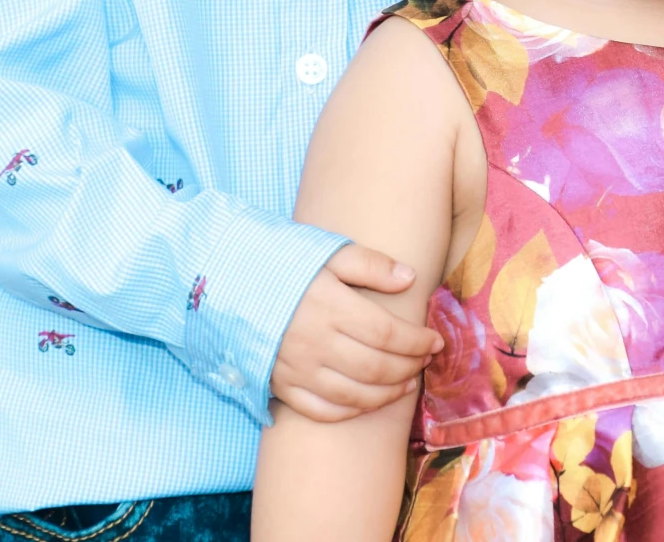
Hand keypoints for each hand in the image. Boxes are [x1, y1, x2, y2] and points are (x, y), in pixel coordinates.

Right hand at [269, 245, 443, 422]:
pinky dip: (351, 412)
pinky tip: (368, 402)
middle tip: (425, 361)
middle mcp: (316, 343)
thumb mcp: (327, 253)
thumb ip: (370, 264)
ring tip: (407, 384)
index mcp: (331, 307)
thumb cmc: (283, 266)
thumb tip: (410, 277)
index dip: (418, 341)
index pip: (388, 333)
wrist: (227, 286)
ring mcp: (298, 369)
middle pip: (377, 367)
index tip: (436, 341)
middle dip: (409, 367)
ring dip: (388, 394)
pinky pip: (323, 410)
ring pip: (355, 395)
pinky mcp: (282, 386)